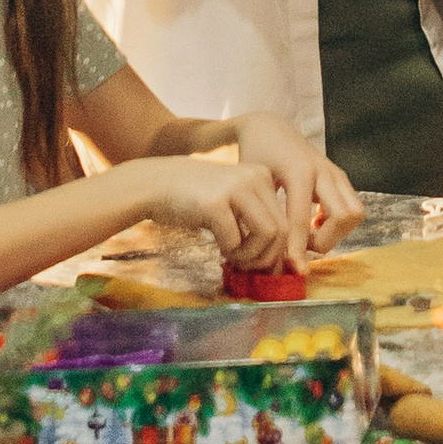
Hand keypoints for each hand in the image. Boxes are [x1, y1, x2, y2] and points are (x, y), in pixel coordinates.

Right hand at [124, 156, 289, 267]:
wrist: (156, 184)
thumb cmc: (196, 200)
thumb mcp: (233, 203)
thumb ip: (255, 223)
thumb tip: (277, 264)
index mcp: (261, 175)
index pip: (286, 220)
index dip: (277, 250)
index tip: (262, 266)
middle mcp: (254, 177)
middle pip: (281, 230)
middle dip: (266, 258)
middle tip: (247, 268)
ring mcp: (235, 188)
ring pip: (268, 235)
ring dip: (251, 257)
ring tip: (234, 258)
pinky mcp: (215, 203)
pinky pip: (236, 241)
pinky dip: (230, 253)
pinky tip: (220, 250)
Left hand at [231, 110, 364, 253]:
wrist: (270, 128)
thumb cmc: (256, 155)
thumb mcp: (253, 182)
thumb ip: (261, 214)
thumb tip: (265, 257)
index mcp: (298, 171)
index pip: (301, 219)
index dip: (297, 248)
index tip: (294, 269)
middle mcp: (323, 170)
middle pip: (344, 217)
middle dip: (325, 239)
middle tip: (299, 244)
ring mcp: (336, 172)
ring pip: (354, 214)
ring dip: (334, 232)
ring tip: (306, 235)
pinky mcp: (340, 177)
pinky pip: (351, 208)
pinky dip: (337, 223)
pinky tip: (313, 224)